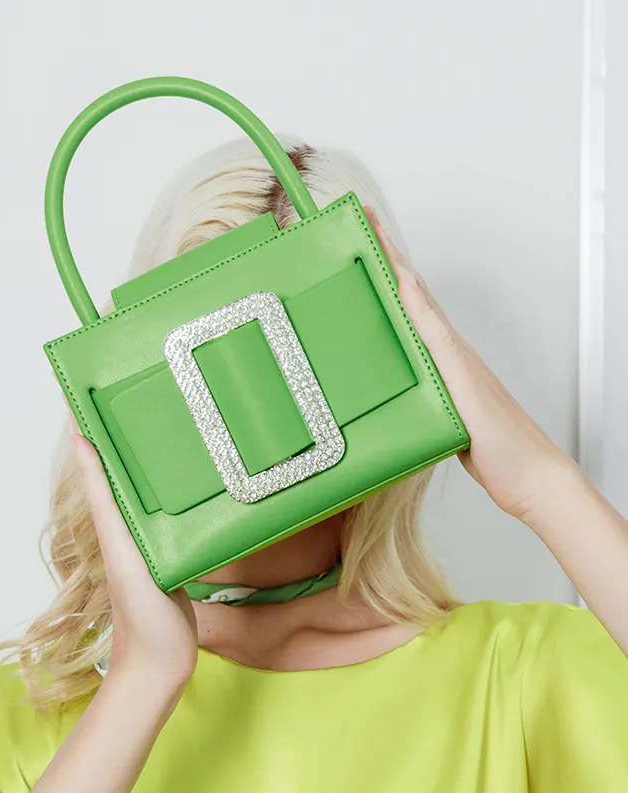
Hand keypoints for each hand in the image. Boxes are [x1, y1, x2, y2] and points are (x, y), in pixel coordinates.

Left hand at [68, 412, 197, 688]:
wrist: (162, 664)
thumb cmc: (140, 614)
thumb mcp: (122, 552)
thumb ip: (105, 502)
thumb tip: (80, 443)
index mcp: (115, 521)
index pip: (103, 463)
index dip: (98, 425)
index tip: (102, 384)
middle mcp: (134, 527)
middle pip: (133, 472)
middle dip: (137, 435)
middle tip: (154, 391)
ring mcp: (157, 542)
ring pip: (158, 491)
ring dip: (163, 460)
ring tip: (182, 424)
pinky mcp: (180, 556)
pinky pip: (180, 514)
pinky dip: (185, 492)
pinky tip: (205, 479)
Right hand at [364, 204, 580, 523]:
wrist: (528, 479)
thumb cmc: (502, 439)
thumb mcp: (463, 383)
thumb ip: (437, 339)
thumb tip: (411, 290)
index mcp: (448, 346)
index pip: (412, 288)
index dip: (390, 253)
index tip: (368, 219)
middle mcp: (444, 355)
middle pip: (408, 301)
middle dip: (384, 265)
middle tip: (358, 236)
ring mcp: (441, 377)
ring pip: (406, 328)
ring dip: (383, 302)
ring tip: (358, 283)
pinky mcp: (439, 402)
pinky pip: (406, 362)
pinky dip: (389, 345)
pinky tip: (378, 353)